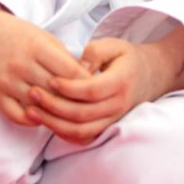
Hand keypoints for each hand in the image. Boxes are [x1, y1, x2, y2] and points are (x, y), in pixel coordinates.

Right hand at [0, 0, 87, 126]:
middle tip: (88, 106)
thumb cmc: (19, 36)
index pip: (69, 72)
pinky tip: (43, 116)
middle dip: (74, 100)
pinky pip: (18, 117)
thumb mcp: (44, 37)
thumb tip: (89, 78)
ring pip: (39, 106)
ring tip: (69, 113)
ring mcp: (6, 81)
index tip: (96, 89)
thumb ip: (64, 57)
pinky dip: (33, 120)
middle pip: (56, 91)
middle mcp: (20, 64)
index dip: (85, 83)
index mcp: (35, 46)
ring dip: (55, 112)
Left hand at [24, 38, 154, 143]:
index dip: (68, 88)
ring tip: (33, 110)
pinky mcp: (107, 128)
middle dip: (53, 106)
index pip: (91, 91)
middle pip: (82, 114)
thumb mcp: (115, 45)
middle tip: (32, 93)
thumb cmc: (127, 58)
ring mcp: (113, 120)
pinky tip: (46, 122)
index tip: (49, 80)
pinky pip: (84, 138)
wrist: (150, 76)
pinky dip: (63, 134)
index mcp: (120, 82)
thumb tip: (78, 65)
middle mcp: (118, 105)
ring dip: (54, 123)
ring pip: (81, 131)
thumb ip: (95, 51)